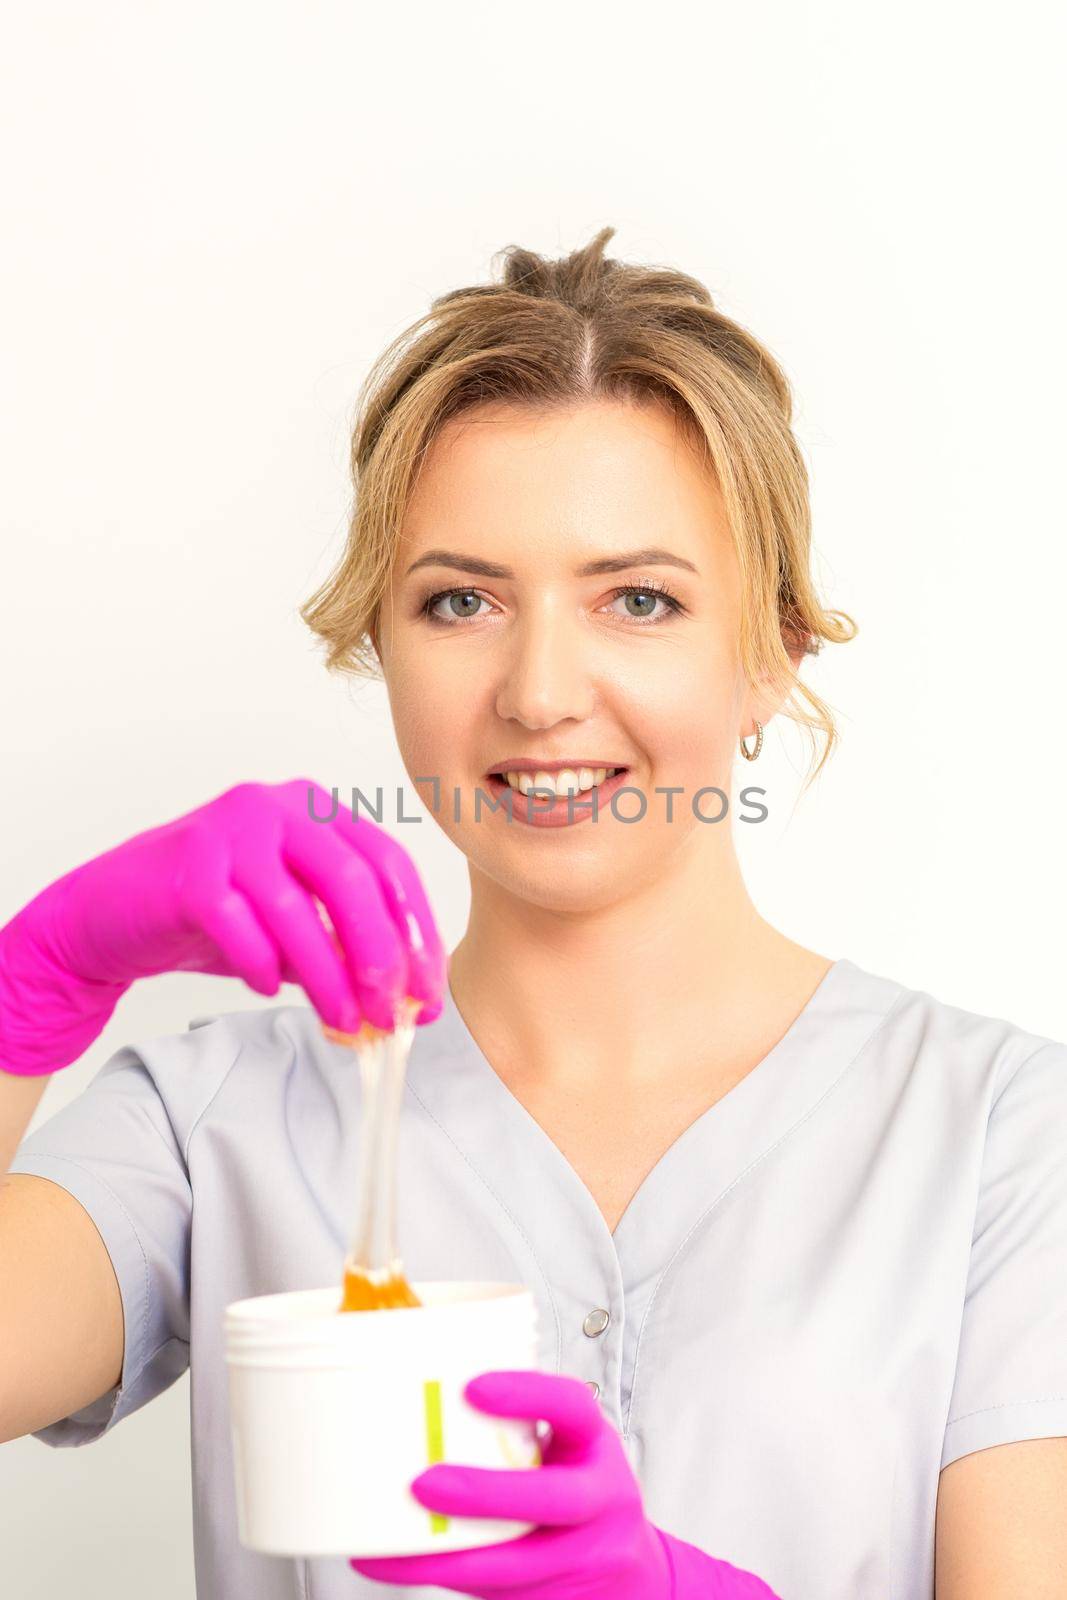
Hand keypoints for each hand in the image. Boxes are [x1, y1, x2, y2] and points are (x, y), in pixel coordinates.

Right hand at [0, 778, 446, 1076]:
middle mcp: (278, 806)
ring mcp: (230, 830)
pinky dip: (261, 963)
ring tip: (343, 1022)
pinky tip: (268, 989)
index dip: (417, 933)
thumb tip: (403, 997)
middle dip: (381, 956)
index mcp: (317, 810)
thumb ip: (344, 944)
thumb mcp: (293, 924)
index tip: (427, 994)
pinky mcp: (187, 866)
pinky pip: (238, 922)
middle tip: (390, 1014)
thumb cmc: (212, 917)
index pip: (390, 865)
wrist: (111, 913)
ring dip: (327, 975)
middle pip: (353, 881)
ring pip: (297, 907)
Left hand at [350, 1370, 780, 1597]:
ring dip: (448, 1557)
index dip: (528, 1394)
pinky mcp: (561, 1599)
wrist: (630, 1574)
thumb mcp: (566, 1448)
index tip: (472, 1386)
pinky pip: (499, 1595)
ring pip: (520, 1564)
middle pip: (556, 1497)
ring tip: (387, 1546)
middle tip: (424, 1483)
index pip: (573, 1406)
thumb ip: (515, 1428)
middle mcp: (601, 1498)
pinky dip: (444, 1579)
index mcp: (595, 1443)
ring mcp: (586, 1555)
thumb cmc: (578, 1492)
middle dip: (488, 1494)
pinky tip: (398, 1567)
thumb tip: (417, 1389)